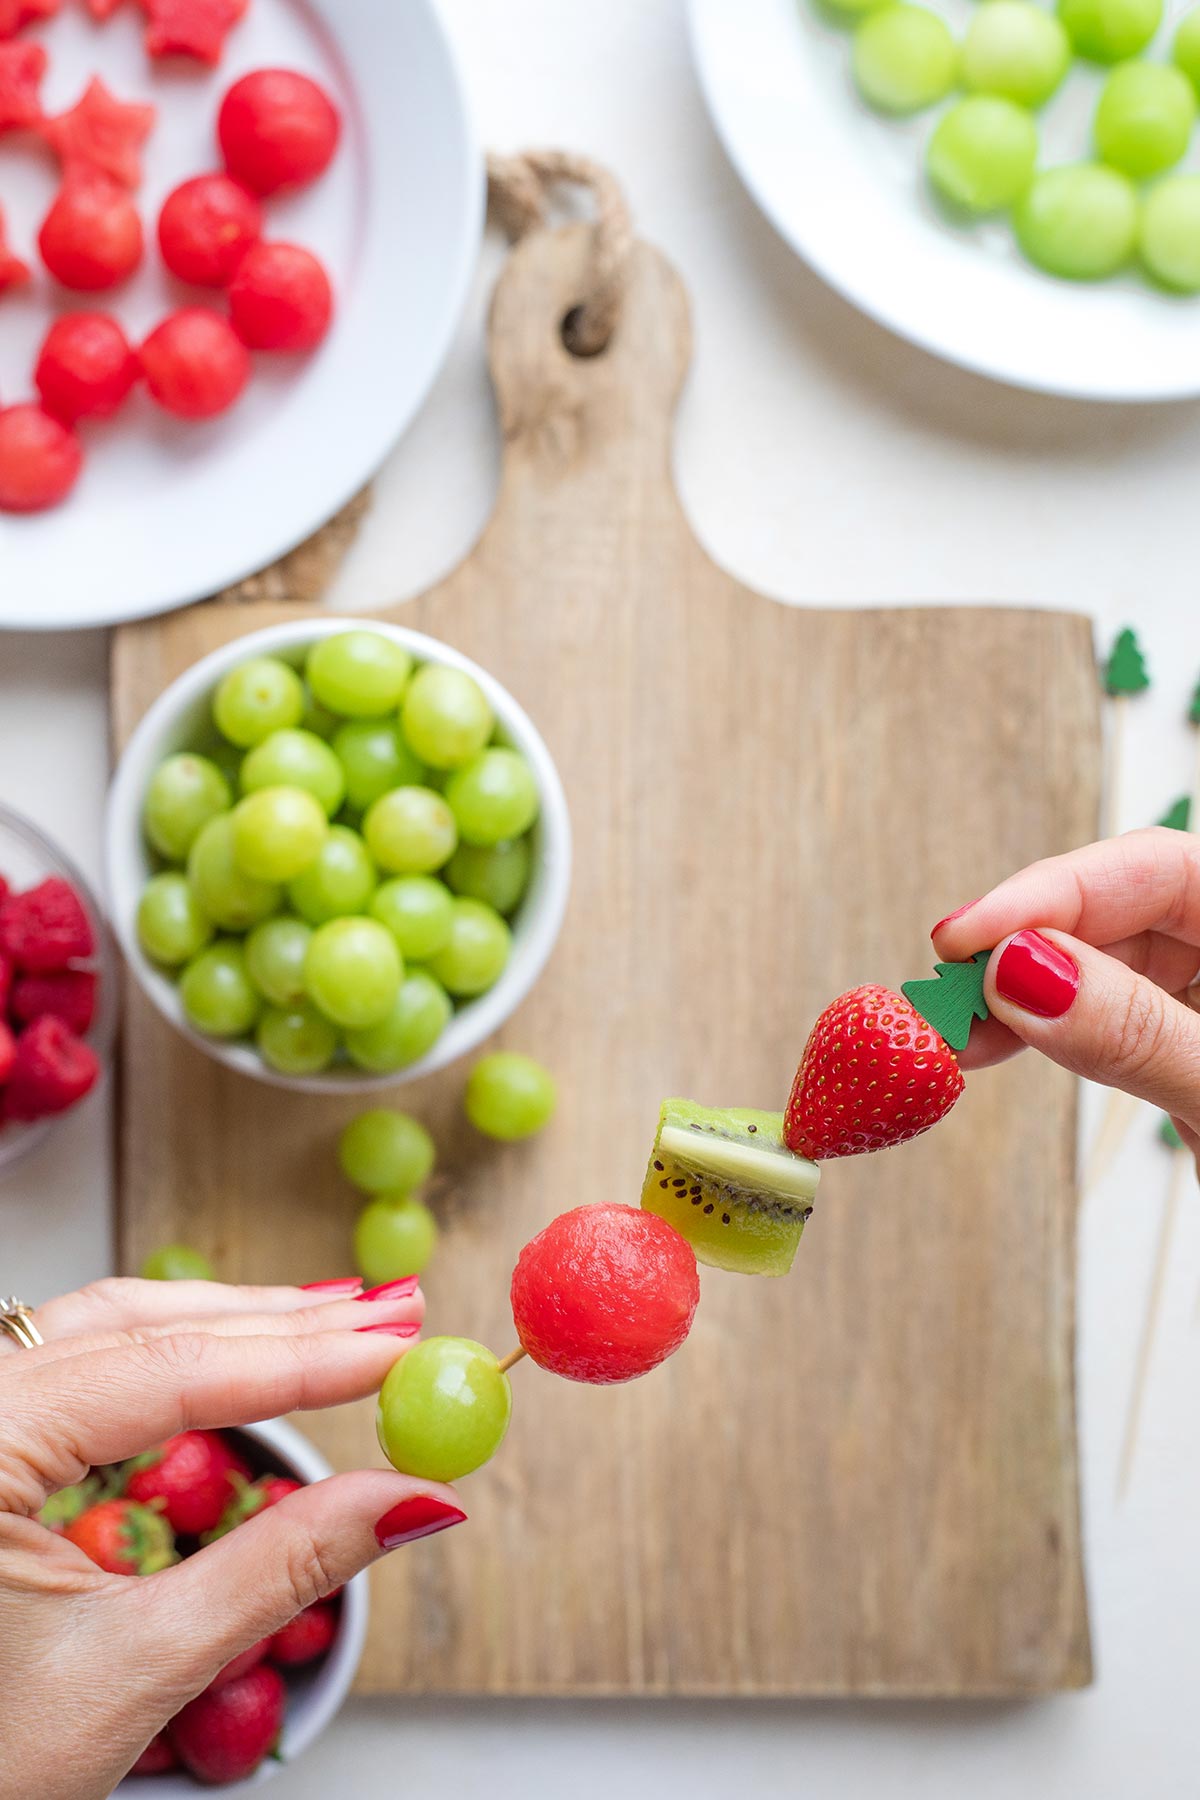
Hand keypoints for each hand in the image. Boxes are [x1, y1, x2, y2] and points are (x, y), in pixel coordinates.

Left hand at [0, 1276, 462, 1798]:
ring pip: (110, 1329)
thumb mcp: (136, 1668)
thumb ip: (281, 1568)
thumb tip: (413, 1499)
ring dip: (232, 1325)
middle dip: (278, 1323)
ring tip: (339, 1322)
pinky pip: (82, 1362)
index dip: (298, 1358)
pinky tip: (243, 1351)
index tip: (398, 1346)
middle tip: (393, 1316)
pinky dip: (174, 1354)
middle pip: (138, 1326)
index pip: (164, 1372)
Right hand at [932, 827, 1199, 1157]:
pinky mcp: (1199, 1057)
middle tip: (943, 993)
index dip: (1055, 891)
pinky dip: (1049, 1034)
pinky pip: (1113, 1021)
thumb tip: (1025, 971)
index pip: (1162, 870)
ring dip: (1020, 993)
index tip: (968, 937)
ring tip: (952, 1030)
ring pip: (1107, 967)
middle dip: (1025, 944)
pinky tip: (995, 1045)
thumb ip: (1142, 1035)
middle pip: (1125, 911)